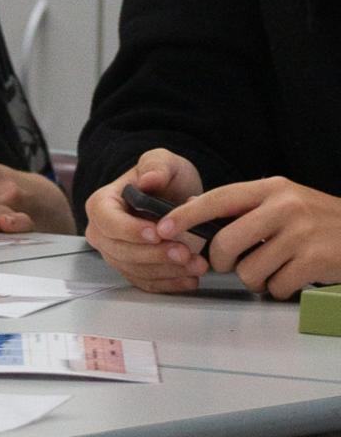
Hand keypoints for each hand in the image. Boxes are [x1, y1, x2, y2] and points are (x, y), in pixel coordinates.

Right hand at [84, 147, 208, 293]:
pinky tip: (190, 277)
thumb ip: (157, 166)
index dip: (129, 230)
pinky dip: (169, 283)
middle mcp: (102, 232)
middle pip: (120, 251)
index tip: (157, 233)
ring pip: (135, 270)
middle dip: (154, 254)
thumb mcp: (164, 162)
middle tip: (184, 251)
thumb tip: (148, 179)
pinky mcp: (132, 270)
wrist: (176, 198)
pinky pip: (146, 283)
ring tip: (196, 263)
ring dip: (167, 270)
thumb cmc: (165, 179)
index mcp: (102, 203)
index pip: (107, 221)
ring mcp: (115, 253)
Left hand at [156, 176, 340, 299]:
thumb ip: (244, 205)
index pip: (217, 199)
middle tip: (234, 262)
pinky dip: (279, 289)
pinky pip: (275, 287)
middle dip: (223, 261)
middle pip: (226, 242)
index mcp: (270, 188)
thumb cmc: (316, 219)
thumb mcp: (282, 199)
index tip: (161, 227)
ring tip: (274, 267)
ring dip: (256, 278)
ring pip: (249, 271)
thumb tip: (195, 212)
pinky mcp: (313, 261)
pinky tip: (292, 277)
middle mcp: (283, 206)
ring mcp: (299, 233)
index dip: (186, 215)